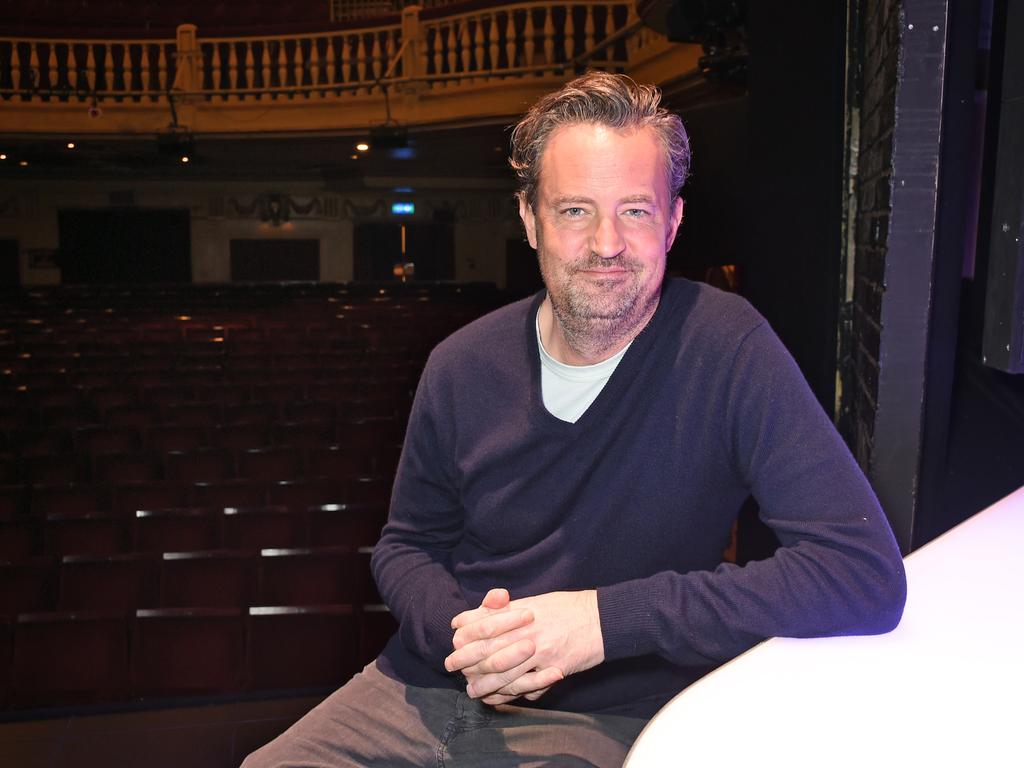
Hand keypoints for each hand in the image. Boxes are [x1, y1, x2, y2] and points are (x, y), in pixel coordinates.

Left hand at [445, 588, 603, 703]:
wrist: (602, 618)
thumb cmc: (568, 608)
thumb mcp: (534, 602)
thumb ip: (505, 609)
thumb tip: (478, 615)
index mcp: (520, 612)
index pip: (482, 624)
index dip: (465, 634)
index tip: (455, 641)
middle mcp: (527, 632)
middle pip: (487, 650)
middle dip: (466, 662)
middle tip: (453, 668)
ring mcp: (540, 652)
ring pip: (504, 673)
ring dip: (485, 684)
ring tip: (473, 691)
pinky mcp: (554, 669)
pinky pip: (529, 686)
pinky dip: (512, 694)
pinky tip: (502, 697)